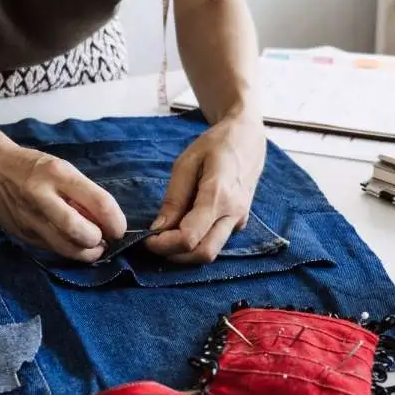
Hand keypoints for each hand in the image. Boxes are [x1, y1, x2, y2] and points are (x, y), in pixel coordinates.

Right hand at [0, 136, 126, 261]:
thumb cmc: (31, 166)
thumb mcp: (61, 168)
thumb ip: (83, 194)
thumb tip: (107, 221)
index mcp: (58, 174)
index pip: (99, 203)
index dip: (116, 221)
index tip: (119, 228)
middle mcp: (43, 197)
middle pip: (82, 233)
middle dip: (99, 241)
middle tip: (105, 238)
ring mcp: (30, 218)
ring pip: (67, 248)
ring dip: (86, 252)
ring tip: (92, 246)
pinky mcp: (22, 234)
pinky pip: (52, 249)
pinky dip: (67, 250)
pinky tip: (71, 243)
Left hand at [145, 116, 266, 263]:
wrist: (248, 138)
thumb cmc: (216, 145)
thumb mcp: (187, 163)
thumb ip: (174, 198)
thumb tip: (158, 229)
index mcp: (219, 195)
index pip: (189, 237)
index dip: (164, 244)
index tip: (146, 239)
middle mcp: (233, 214)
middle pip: (203, 254)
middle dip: (175, 255)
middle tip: (154, 244)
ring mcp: (240, 220)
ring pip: (211, 253)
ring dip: (186, 253)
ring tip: (165, 236)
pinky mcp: (239, 222)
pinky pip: (216, 242)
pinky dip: (196, 243)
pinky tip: (182, 228)